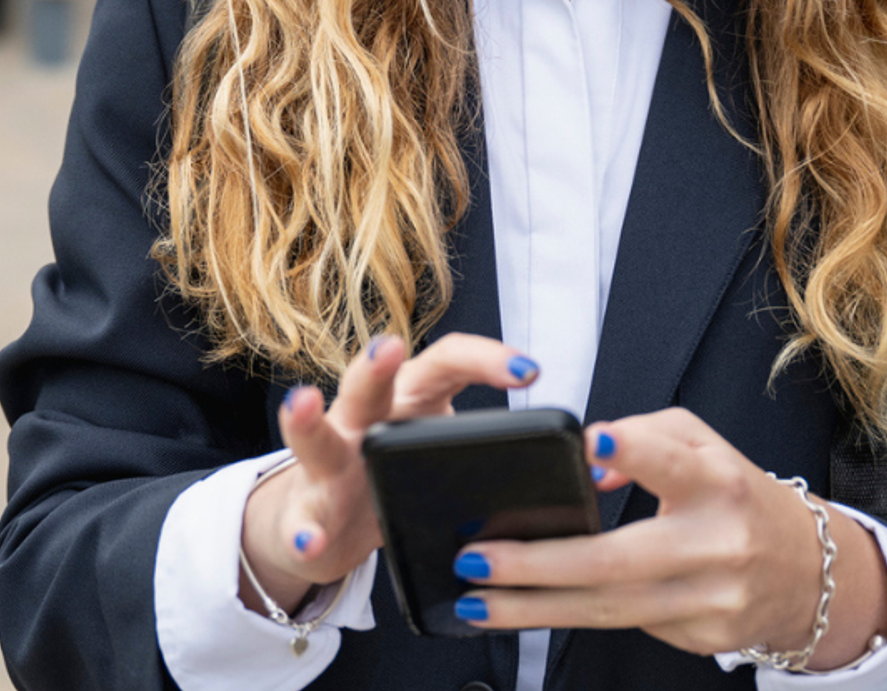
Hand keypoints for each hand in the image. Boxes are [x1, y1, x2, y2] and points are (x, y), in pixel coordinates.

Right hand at [239, 334, 540, 614]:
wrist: (327, 528)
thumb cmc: (397, 481)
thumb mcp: (441, 454)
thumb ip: (493, 450)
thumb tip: (582, 465)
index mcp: (409, 400)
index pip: (447, 361)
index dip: (486, 359)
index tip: (528, 372)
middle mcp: (363, 420)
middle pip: (369, 382)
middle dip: (377, 362)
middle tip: (390, 346)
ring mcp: (330, 464)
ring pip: (317, 436)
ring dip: (308, 421)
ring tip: (304, 402)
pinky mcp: (307, 512)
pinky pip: (304, 521)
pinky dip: (306, 530)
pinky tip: (311, 538)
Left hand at [445, 409, 886, 668]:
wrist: (809, 572)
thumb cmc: (739, 495)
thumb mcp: (704, 444)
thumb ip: (646, 438)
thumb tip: (588, 461)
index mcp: (719, 482)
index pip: (675, 464)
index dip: (636, 454)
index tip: (594, 446)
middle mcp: (717, 545)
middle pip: (617, 562)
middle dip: (536, 565)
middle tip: (476, 559)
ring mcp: (710, 601)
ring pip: (610, 610)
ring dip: (534, 609)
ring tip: (477, 602)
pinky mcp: (701, 639)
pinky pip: (624, 626)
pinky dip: (570, 618)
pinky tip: (527, 613)